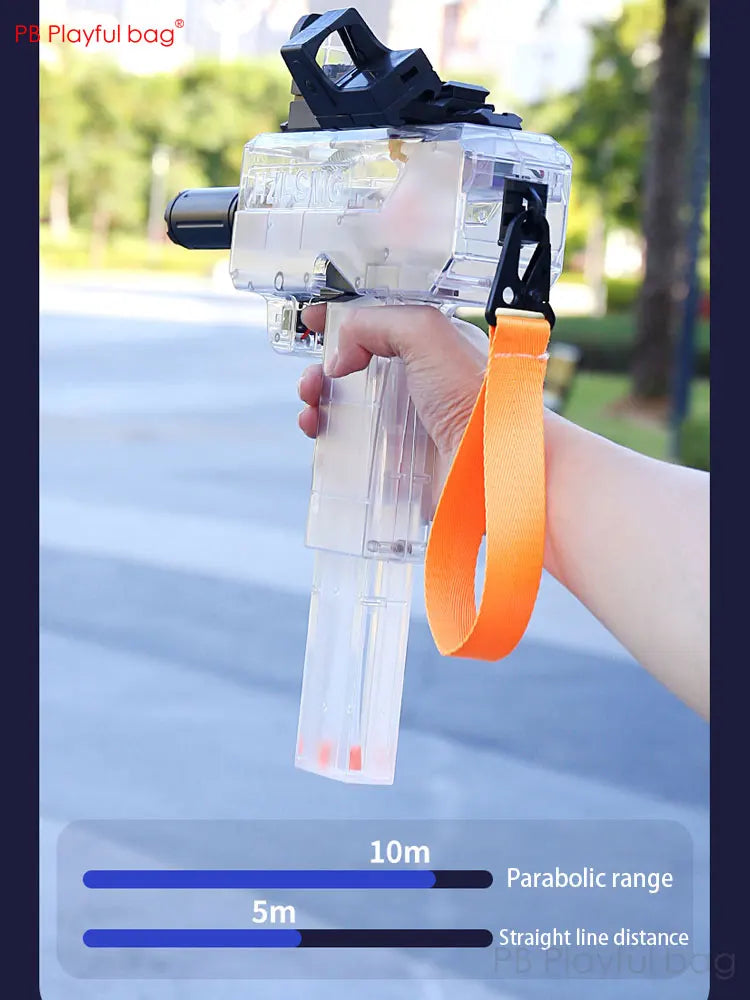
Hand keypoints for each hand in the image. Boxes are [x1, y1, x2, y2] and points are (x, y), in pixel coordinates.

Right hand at [296, 303, 487, 462]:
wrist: (490, 462)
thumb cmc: (474, 397)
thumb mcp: (426, 334)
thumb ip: (377, 325)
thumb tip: (340, 356)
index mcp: (429, 347)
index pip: (378, 325)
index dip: (342, 321)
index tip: (313, 320)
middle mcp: (418, 383)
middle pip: (355, 368)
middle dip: (323, 367)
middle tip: (312, 377)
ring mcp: (407, 422)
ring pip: (349, 407)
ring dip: (320, 401)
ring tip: (311, 407)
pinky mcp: (398, 459)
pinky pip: (354, 447)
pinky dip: (329, 438)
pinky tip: (321, 433)